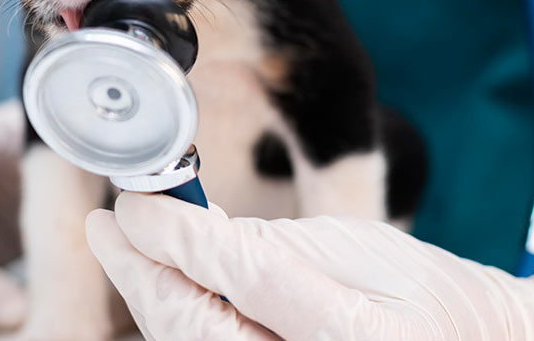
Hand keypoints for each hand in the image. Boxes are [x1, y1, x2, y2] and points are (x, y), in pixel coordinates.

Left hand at [86, 192, 533, 339]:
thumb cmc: (423, 294)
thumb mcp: (353, 248)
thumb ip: (269, 244)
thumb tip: (184, 227)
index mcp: (347, 332)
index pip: (239, 277)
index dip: (176, 237)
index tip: (132, 205)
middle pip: (195, 329)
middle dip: (142, 275)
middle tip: (109, 225)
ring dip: (153, 298)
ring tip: (128, 247)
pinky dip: (181, 322)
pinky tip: (167, 285)